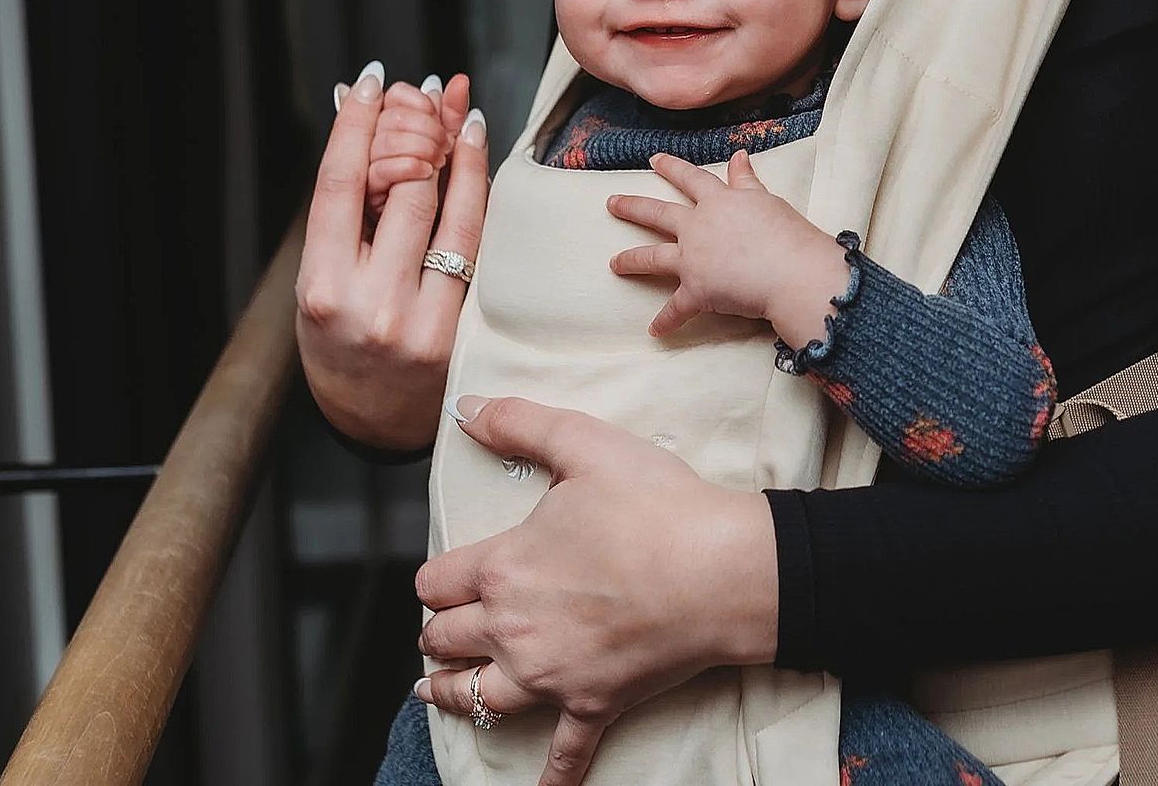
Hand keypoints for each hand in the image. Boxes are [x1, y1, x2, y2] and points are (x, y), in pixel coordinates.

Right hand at [294, 65, 489, 449]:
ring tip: (454, 109)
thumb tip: (355, 112)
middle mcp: (369, 303)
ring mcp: (421, 317)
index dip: (355, 126)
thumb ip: (343, 205)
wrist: (376, 423)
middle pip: (401, 188)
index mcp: (321, 289)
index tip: (371, 81)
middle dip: (412, 128)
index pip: (338, 187)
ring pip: (448, 209)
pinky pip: (477, 240)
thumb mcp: (323, 276)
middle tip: (419, 92)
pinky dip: (477, 188)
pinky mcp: (463, 325)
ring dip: (453, 148)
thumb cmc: (342, 338)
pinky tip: (474, 150)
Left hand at [414, 393, 777, 785]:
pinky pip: (561, 753)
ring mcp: (550, 675)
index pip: (437, 580)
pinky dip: (550, 775)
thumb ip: (519, 423)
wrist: (721, 568)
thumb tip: (464, 408)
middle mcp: (512, 629)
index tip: (446, 574)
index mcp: (503, 567)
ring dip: (451, 694)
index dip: (436, 576)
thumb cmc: (656, 503)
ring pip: (476, 698)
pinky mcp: (591, 704)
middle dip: (438, 631)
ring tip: (435, 691)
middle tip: (442, 628)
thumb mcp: (586, 444)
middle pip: (445, 640)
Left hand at [606, 150, 849, 346]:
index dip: (672, 167)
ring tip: (614, 264)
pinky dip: (665, 321)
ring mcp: (693, 259)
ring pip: (653, 257)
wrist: (792, 271)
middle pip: (658, 213)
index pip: (690, 178)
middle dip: (632, 207)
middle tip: (611, 203)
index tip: (654, 159)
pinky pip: (676, 309)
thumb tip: (739, 155)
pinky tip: (654, 330)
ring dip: (631, 260)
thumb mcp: (767, 200)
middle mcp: (698, 227)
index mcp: (718, 202)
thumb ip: (746, 181)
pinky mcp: (696, 291)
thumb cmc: (787, 234)